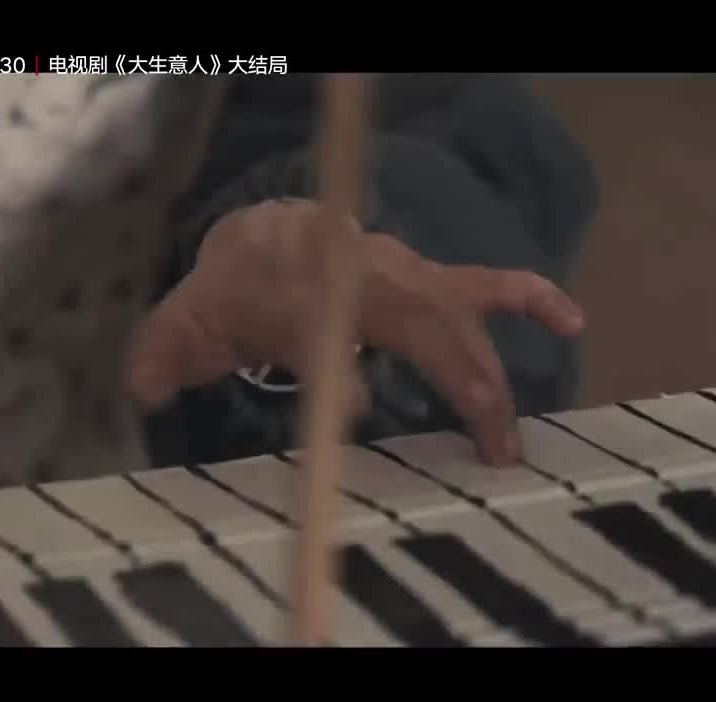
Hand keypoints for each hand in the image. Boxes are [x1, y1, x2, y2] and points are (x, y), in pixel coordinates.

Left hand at [126, 199, 584, 465]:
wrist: (261, 237)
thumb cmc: (234, 288)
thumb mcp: (191, 318)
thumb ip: (165, 350)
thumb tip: (145, 386)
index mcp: (303, 289)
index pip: (331, 331)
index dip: (343, 373)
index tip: (359, 408)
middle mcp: (364, 278)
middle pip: (424, 327)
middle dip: (461, 384)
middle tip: (488, 451)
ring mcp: (404, 275)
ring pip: (462, 316)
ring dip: (493, 375)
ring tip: (513, 434)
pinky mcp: (428, 281)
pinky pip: (487, 285)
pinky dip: (529, 299)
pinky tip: (570, 320)